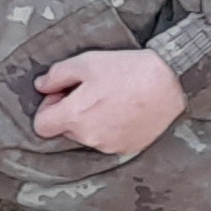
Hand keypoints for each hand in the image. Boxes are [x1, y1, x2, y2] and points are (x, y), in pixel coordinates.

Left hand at [32, 45, 188, 158]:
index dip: (48, 107)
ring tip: (112, 99)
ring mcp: (109, 146)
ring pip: (88, 136)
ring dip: (92, 121)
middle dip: (71, 112)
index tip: (64, 93)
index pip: (41, 126)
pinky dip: (111, 128)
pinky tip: (125, 109)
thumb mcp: (87, 62)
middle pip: (65, 131)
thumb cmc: (127, 70)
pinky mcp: (127, 148)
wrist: (170, 82)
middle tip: (91, 91)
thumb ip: (57, 75)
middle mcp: (89, 138)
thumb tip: (41, 86)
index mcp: (75, 117)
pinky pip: (108, 141)